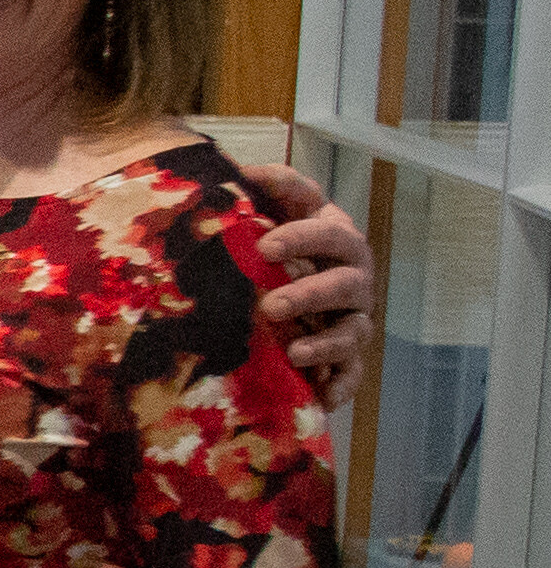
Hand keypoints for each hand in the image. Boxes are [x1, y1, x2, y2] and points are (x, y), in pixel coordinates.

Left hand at [234, 153, 375, 404]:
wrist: (280, 309)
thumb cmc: (260, 257)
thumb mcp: (248, 225)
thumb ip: (239, 199)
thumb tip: (216, 171)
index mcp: (326, 232)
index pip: (317, 215)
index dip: (295, 221)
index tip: (259, 238)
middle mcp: (349, 271)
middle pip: (344, 272)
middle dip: (310, 287)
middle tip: (270, 303)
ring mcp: (352, 314)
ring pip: (352, 327)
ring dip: (324, 340)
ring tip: (292, 352)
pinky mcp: (347, 356)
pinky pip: (352, 373)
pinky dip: (339, 384)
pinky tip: (321, 396)